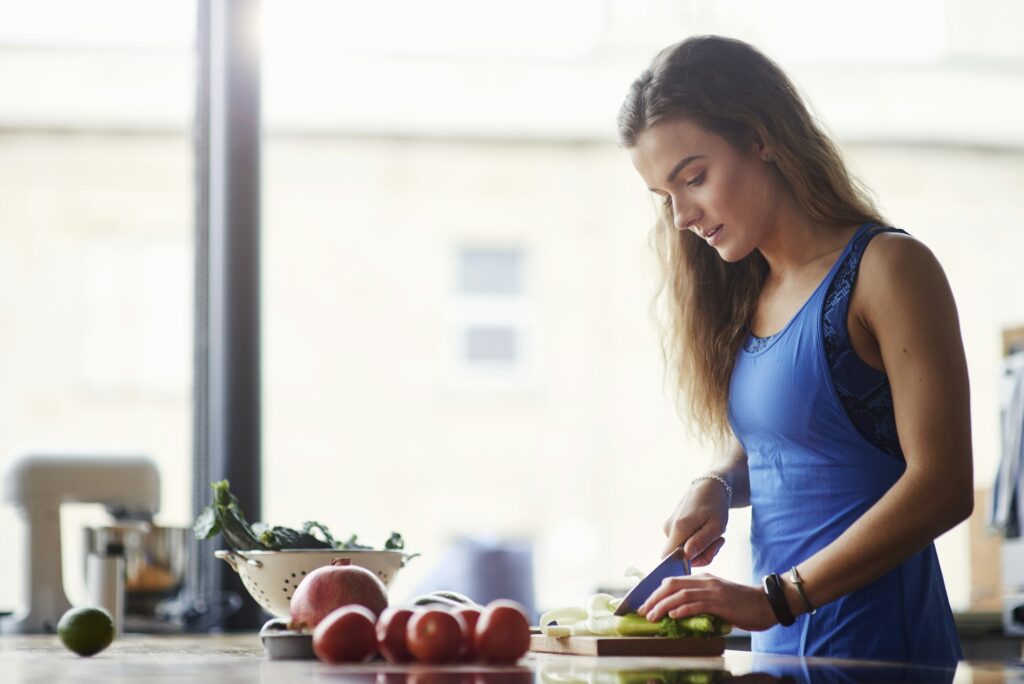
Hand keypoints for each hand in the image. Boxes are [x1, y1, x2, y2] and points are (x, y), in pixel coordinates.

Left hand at [637, 573, 778, 631]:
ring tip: (652, 616)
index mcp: (704, 579)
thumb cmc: (744, 604)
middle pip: (671, 584)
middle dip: (653, 598)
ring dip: (663, 605)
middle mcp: (706, 581)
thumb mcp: (719, 599)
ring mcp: (713, 590)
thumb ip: (702, 602)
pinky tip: (673, 615)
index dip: (656, 592)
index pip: (673, 581)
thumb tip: (681, 613)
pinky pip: (697, 603)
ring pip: (680, 594)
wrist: (769, 602)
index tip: (645, 604)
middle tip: (642, 610)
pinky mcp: (721, 602)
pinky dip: (682, 609)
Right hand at [661, 478, 729, 563]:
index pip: (668, 558)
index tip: (706, 553)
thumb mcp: (716, 525)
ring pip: (684, 550)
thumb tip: (687, 556)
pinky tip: (707, 532)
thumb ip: (701, 543)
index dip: (684, 564)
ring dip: (702, 548)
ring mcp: (669, 528)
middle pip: (681, 556)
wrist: (709, 486)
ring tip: (715, 534)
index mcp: (679, 528)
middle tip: (718, 542)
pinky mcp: (673, 527)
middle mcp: (669, 529)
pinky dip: (697, 542)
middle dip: (702, 555)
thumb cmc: (715, 504)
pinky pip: (684, 543)